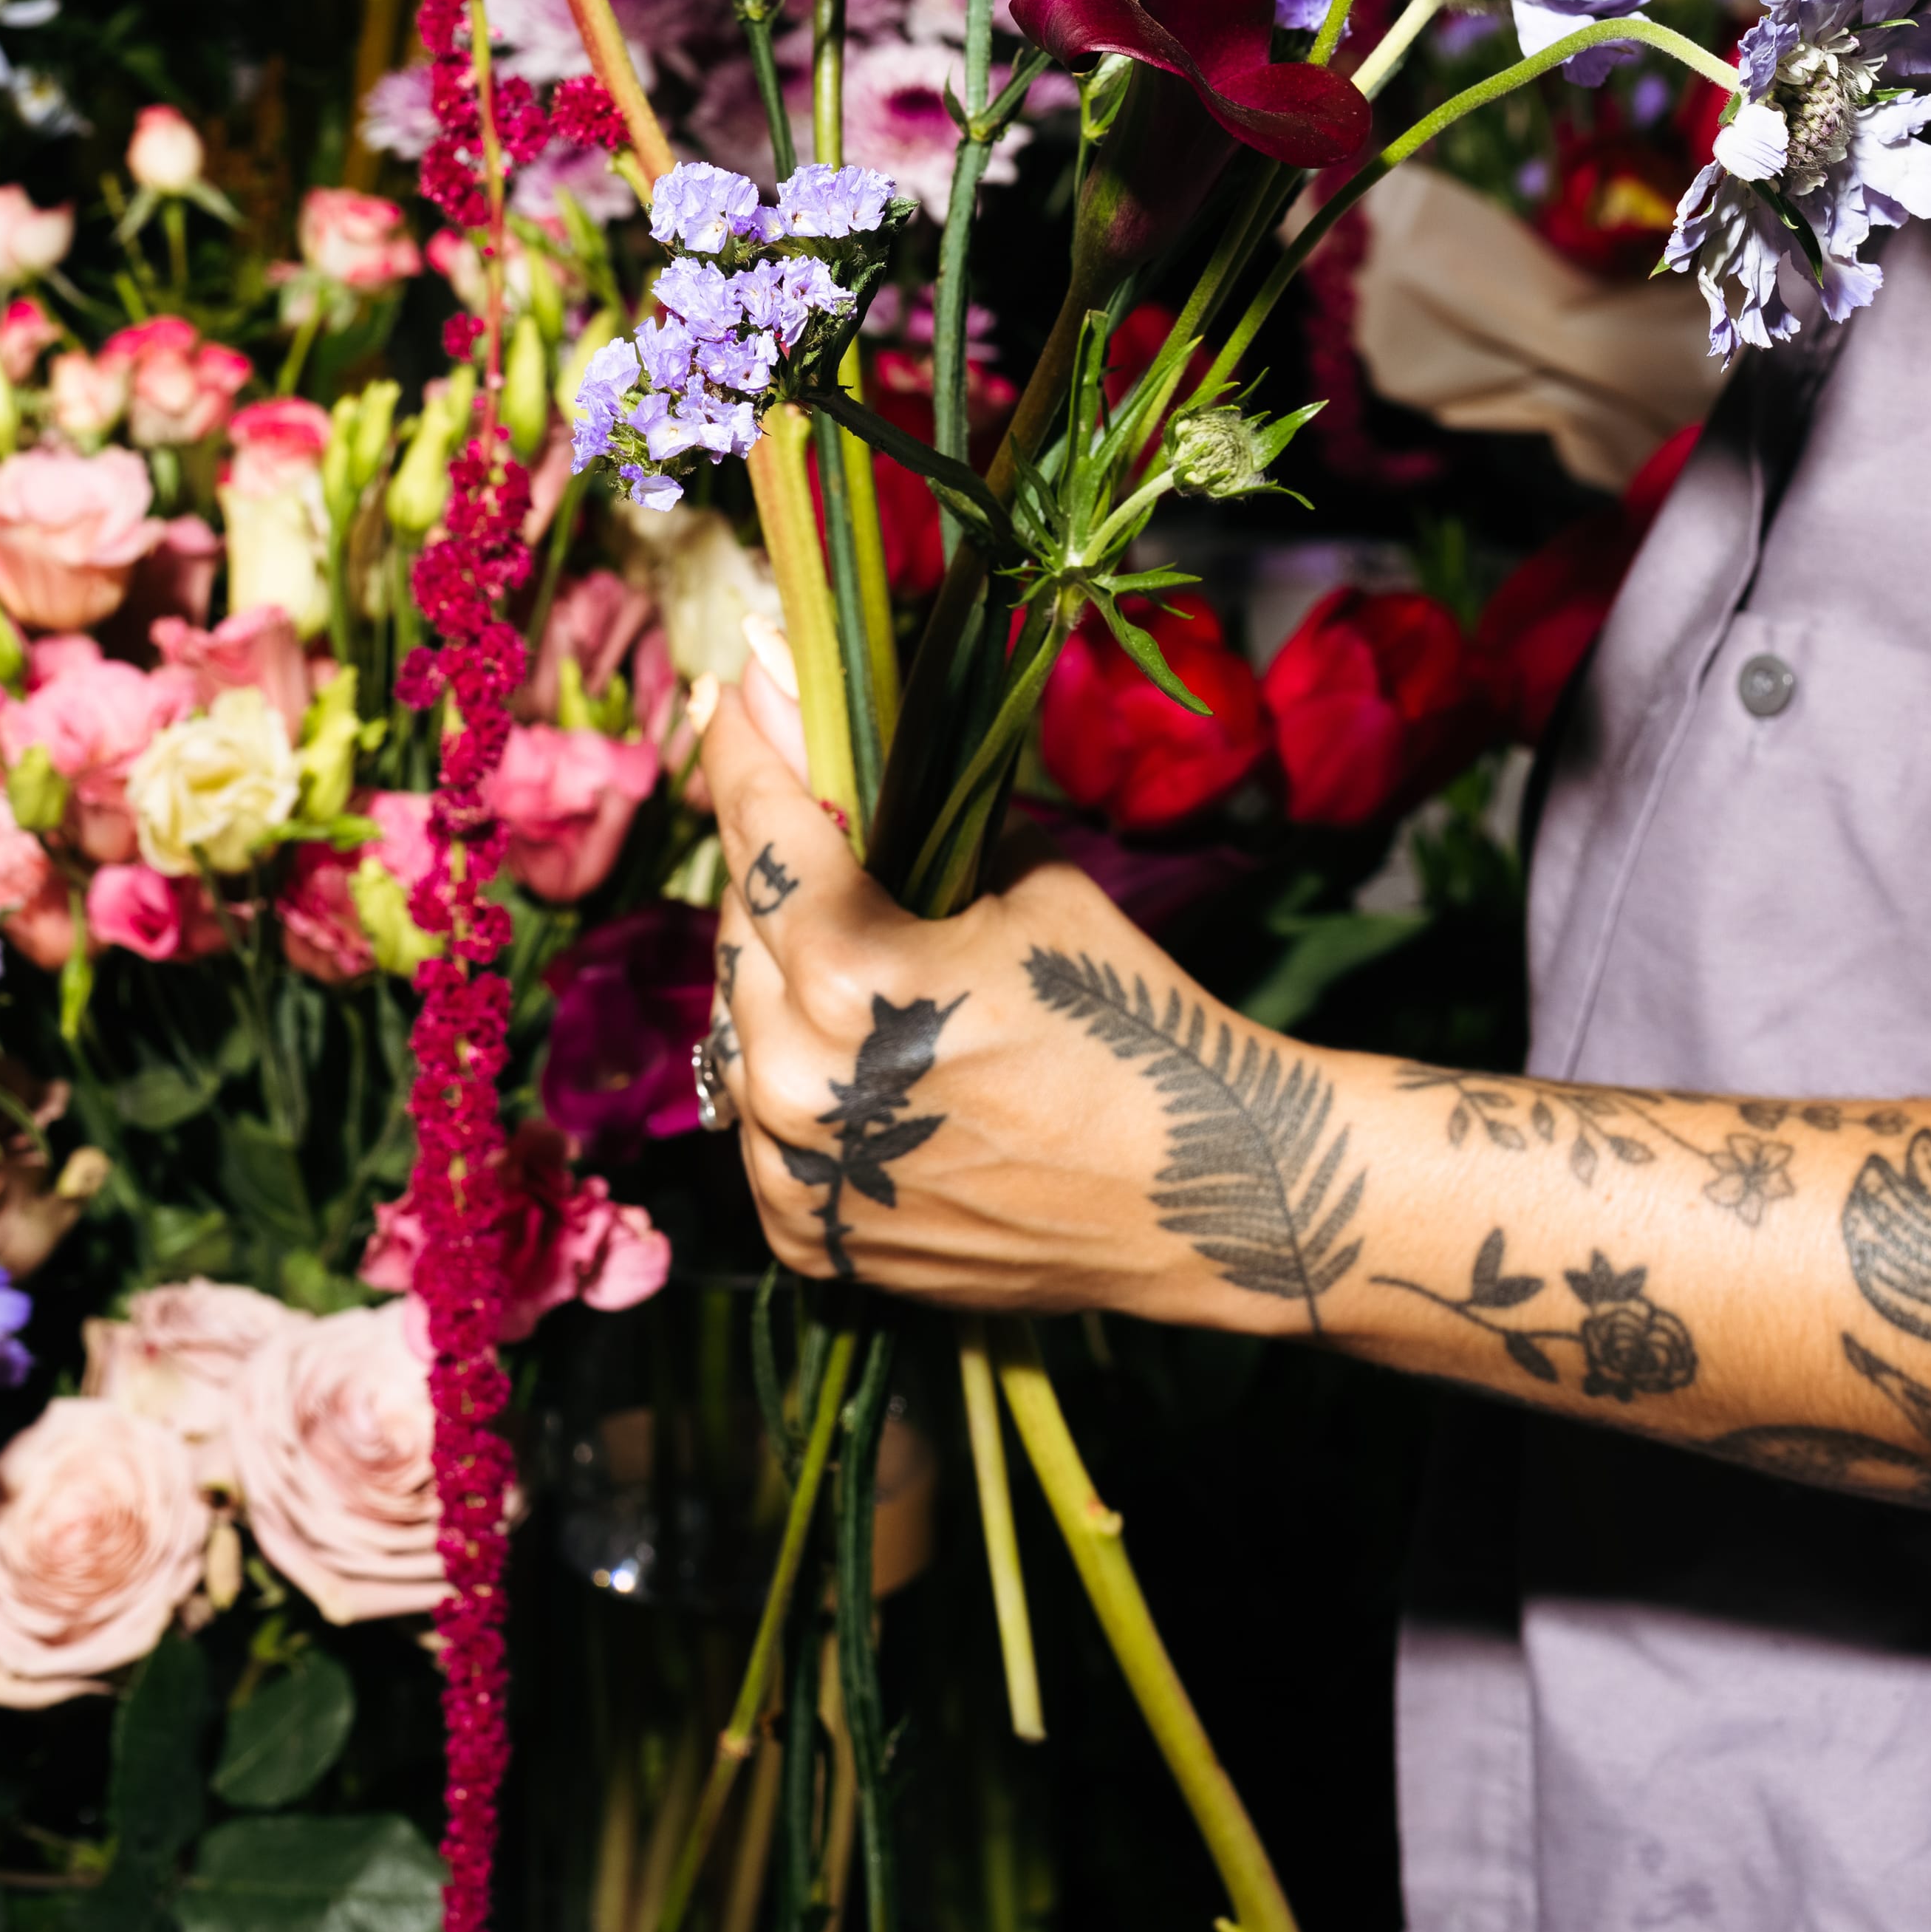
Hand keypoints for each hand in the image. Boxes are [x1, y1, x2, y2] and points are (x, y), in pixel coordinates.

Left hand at [699, 671, 1272, 1326]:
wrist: (1204, 1192)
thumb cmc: (1131, 1018)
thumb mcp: (1026, 883)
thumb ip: (910, 814)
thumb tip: (820, 722)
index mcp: (855, 975)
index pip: (761, 830)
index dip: (741, 749)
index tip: (726, 692)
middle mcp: (802, 1081)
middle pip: (740, 927)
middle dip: (768, 862)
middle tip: (802, 817)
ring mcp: (800, 1174)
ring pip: (737, 1027)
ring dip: (776, 972)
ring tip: (839, 936)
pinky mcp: (810, 1239)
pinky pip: (758, 1122)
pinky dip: (792, 1069)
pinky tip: (847, 1042)